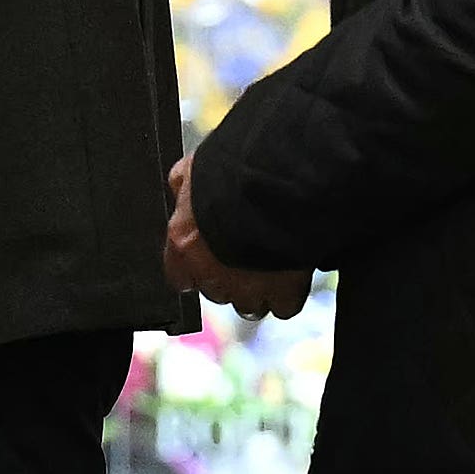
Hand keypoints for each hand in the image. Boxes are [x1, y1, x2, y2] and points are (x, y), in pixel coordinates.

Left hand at [167, 157, 315, 321]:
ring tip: (274, 267)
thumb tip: (179, 187)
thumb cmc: (237, 169)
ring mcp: (247, 288)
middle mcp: (210, 273)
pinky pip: (284, 307)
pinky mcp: (282, 293)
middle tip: (250, 256)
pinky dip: (289, 295)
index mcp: (184, 243)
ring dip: (259, 291)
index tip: (211, 261)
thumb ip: (183, 185)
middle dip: (231, 278)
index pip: (180, 277)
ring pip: (249, 305)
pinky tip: (294, 275)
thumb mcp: (196, 166)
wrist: (283, 180)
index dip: (197, 270)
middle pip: (217, 292)